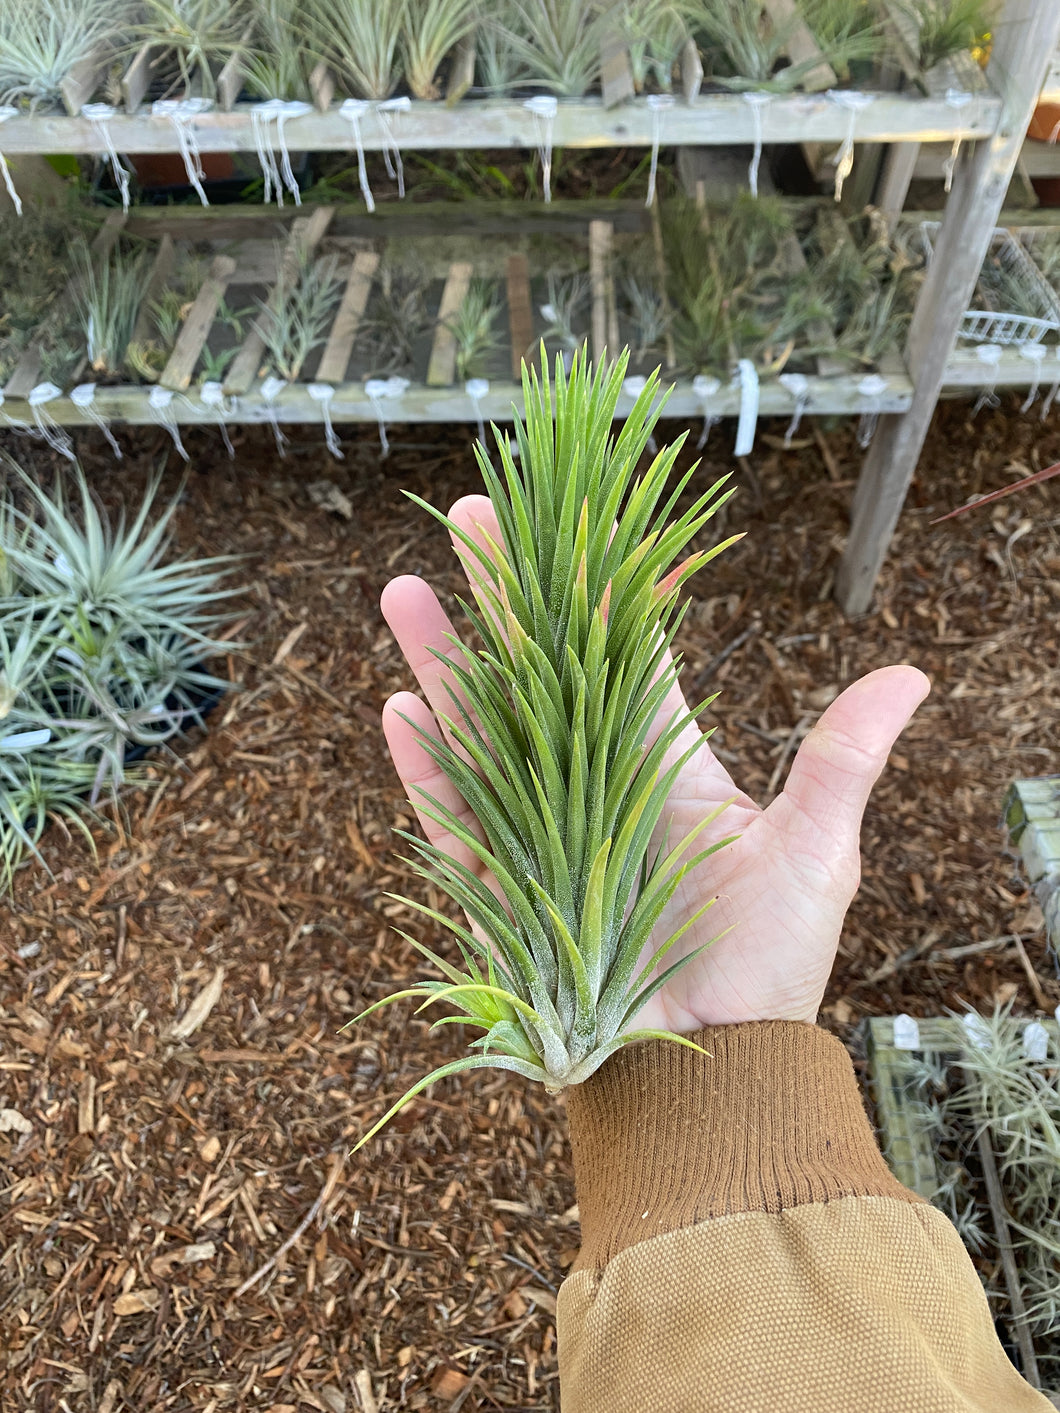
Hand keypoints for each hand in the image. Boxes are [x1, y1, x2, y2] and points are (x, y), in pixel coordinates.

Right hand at [381, 495, 928, 1031]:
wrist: (712, 1073)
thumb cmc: (771, 967)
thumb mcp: (816, 853)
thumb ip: (842, 759)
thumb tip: (914, 673)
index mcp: (666, 762)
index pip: (622, 655)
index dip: (593, 588)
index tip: (563, 524)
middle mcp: (596, 784)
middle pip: (537, 673)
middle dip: (498, 599)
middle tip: (463, 525)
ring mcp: (543, 833)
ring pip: (482, 732)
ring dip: (443, 664)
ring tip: (406, 593)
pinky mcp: (503, 892)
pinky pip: (456, 822)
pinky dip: (429, 771)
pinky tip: (401, 708)